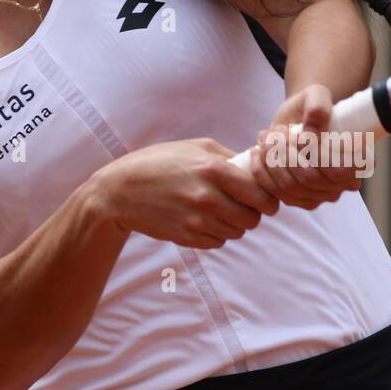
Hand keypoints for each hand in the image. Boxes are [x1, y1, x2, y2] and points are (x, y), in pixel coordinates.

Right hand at [98, 138, 280, 248]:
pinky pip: (218, 242)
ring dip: (234, 224)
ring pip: (236, 233)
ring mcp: (197, 221)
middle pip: (253, 219)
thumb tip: (260, 165)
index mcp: (215, 170)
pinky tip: (203, 219)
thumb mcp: (197, 147)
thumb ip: (231, 158)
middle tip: (243, 205)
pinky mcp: (187, 238)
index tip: (267, 200)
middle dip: (253, 213)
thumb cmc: (161, 162)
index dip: (269, 200)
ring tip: (219, 210)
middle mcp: (208, 198)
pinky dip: (216, 234)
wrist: (120, 191)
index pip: (262, 195)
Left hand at [246, 84, 369, 210]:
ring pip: (291, 188)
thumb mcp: (317, 95)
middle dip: (287, 154)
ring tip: (266, 137)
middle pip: (309, 180)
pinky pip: (276, 194)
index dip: (315, 156)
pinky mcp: (298, 200)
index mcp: (356, 162)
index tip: (298, 136)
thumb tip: (309, 136)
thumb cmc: (311, 107)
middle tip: (277, 131)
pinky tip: (257, 153)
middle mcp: (341, 185)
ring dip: (273, 161)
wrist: (298, 120)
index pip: (337, 171)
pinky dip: (262, 173)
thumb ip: (318, 107)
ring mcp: (319, 196)